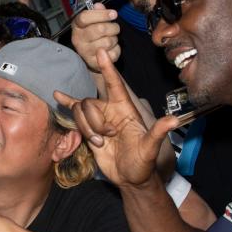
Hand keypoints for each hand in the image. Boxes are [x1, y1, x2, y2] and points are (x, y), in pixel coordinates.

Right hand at [53, 49, 177, 187]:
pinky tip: (57, 96)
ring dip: (86, 128)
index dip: (109, 69)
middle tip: (106, 138)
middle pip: (90, 103)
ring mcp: (99, 120)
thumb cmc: (143, 163)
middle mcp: (111, 111)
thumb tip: (174, 120)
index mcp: (126, 110)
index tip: (102, 52)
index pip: (115, 85)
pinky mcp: (89, 129)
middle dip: (94, 122)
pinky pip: (75, 115)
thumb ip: (158, 132)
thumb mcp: (150, 148)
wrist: (130, 178)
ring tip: (100, 143)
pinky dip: (67, 105)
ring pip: (81, 111)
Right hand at [71, 3, 120, 70]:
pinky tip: (110, 48)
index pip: (85, 17)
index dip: (101, 14)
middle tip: (114, 28)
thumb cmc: (93, 34)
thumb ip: (97, 11)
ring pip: (108, 41)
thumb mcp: (94, 20)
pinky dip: (116, 49)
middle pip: (100, 29)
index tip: (113, 14)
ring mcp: (85, 52)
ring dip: (114, 39)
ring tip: (110, 39)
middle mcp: (78, 40)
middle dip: (112, 27)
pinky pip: (113, 53)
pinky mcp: (94, 63)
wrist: (91, 55)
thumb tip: (99, 5)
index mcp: (77, 26)